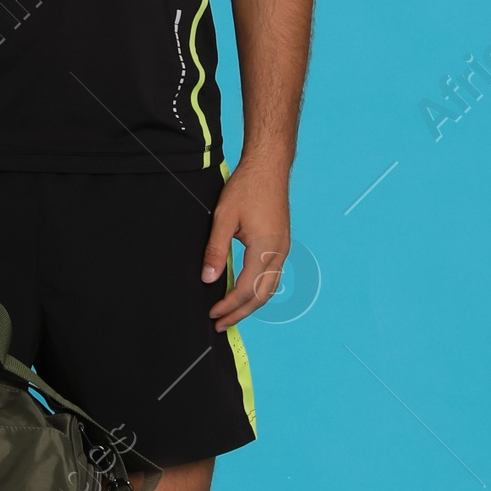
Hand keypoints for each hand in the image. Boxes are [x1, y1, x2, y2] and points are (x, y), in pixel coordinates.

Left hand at [201, 160, 289, 329]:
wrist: (269, 167)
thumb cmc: (246, 187)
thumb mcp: (223, 218)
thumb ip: (215, 250)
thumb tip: (208, 279)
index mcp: (265, 248)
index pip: (246, 289)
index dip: (228, 305)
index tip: (212, 314)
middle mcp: (279, 252)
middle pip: (261, 295)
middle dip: (240, 313)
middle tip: (221, 324)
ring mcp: (283, 248)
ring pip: (269, 287)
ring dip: (250, 304)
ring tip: (231, 313)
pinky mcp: (281, 243)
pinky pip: (272, 275)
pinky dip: (258, 289)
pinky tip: (244, 291)